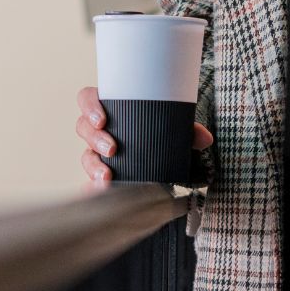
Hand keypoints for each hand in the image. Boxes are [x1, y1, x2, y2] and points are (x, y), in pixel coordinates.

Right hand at [76, 86, 214, 189]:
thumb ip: (189, 131)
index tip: (102, 119)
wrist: (163, 152)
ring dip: (94, 165)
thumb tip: (205, 138)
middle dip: (95, 139)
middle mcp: (101, 128)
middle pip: (84, 127)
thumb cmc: (159, 130)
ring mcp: (99, 150)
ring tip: (107, 176)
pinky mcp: (103, 170)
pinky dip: (92, 185)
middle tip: (112, 149)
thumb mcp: (173, 126)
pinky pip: (92, 176)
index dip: (89, 107)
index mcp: (111, 107)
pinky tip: (97, 192)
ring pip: (86, 154)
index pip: (88, 98)